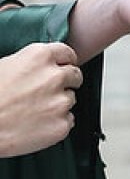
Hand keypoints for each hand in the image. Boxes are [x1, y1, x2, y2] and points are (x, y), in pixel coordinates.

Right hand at [0, 42, 82, 156]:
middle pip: (74, 75)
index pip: (67, 53)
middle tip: (46, 92)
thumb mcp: (5, 66)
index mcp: (40, 57)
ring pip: (70, 99)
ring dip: (58, 104)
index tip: (63, 66)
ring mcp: (60, 102)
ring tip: (34, 110)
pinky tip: (36, 124)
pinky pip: (67, 121)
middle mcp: (55, 76)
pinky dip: (56, 123)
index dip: (64, 61)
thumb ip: (31, 63)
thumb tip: (44, 66)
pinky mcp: (61, 125)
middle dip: (64, 82)